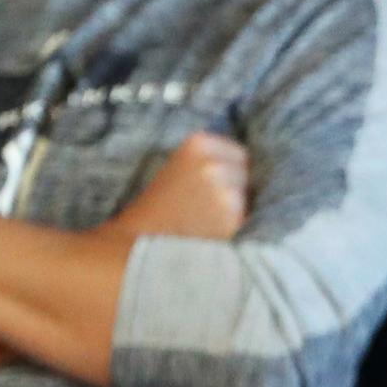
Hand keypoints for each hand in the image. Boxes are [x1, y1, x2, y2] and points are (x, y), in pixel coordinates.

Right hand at [108, 131, 247, 240]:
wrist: (138, 242)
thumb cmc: (157, 209)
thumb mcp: (178, 168)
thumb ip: (208, 161)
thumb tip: (244, 167)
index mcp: (198, 143)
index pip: (238, 154)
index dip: (230, 172)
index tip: (214, 188)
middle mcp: (213, 162)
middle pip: (246, 174)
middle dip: (236, 188)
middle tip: (207, 207)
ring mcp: (224, 188)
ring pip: (248, 197)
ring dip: (237, 209)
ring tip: (207, 220)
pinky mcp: (231, 216)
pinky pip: (246, 219)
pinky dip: (235, 227)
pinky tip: (211, 231)